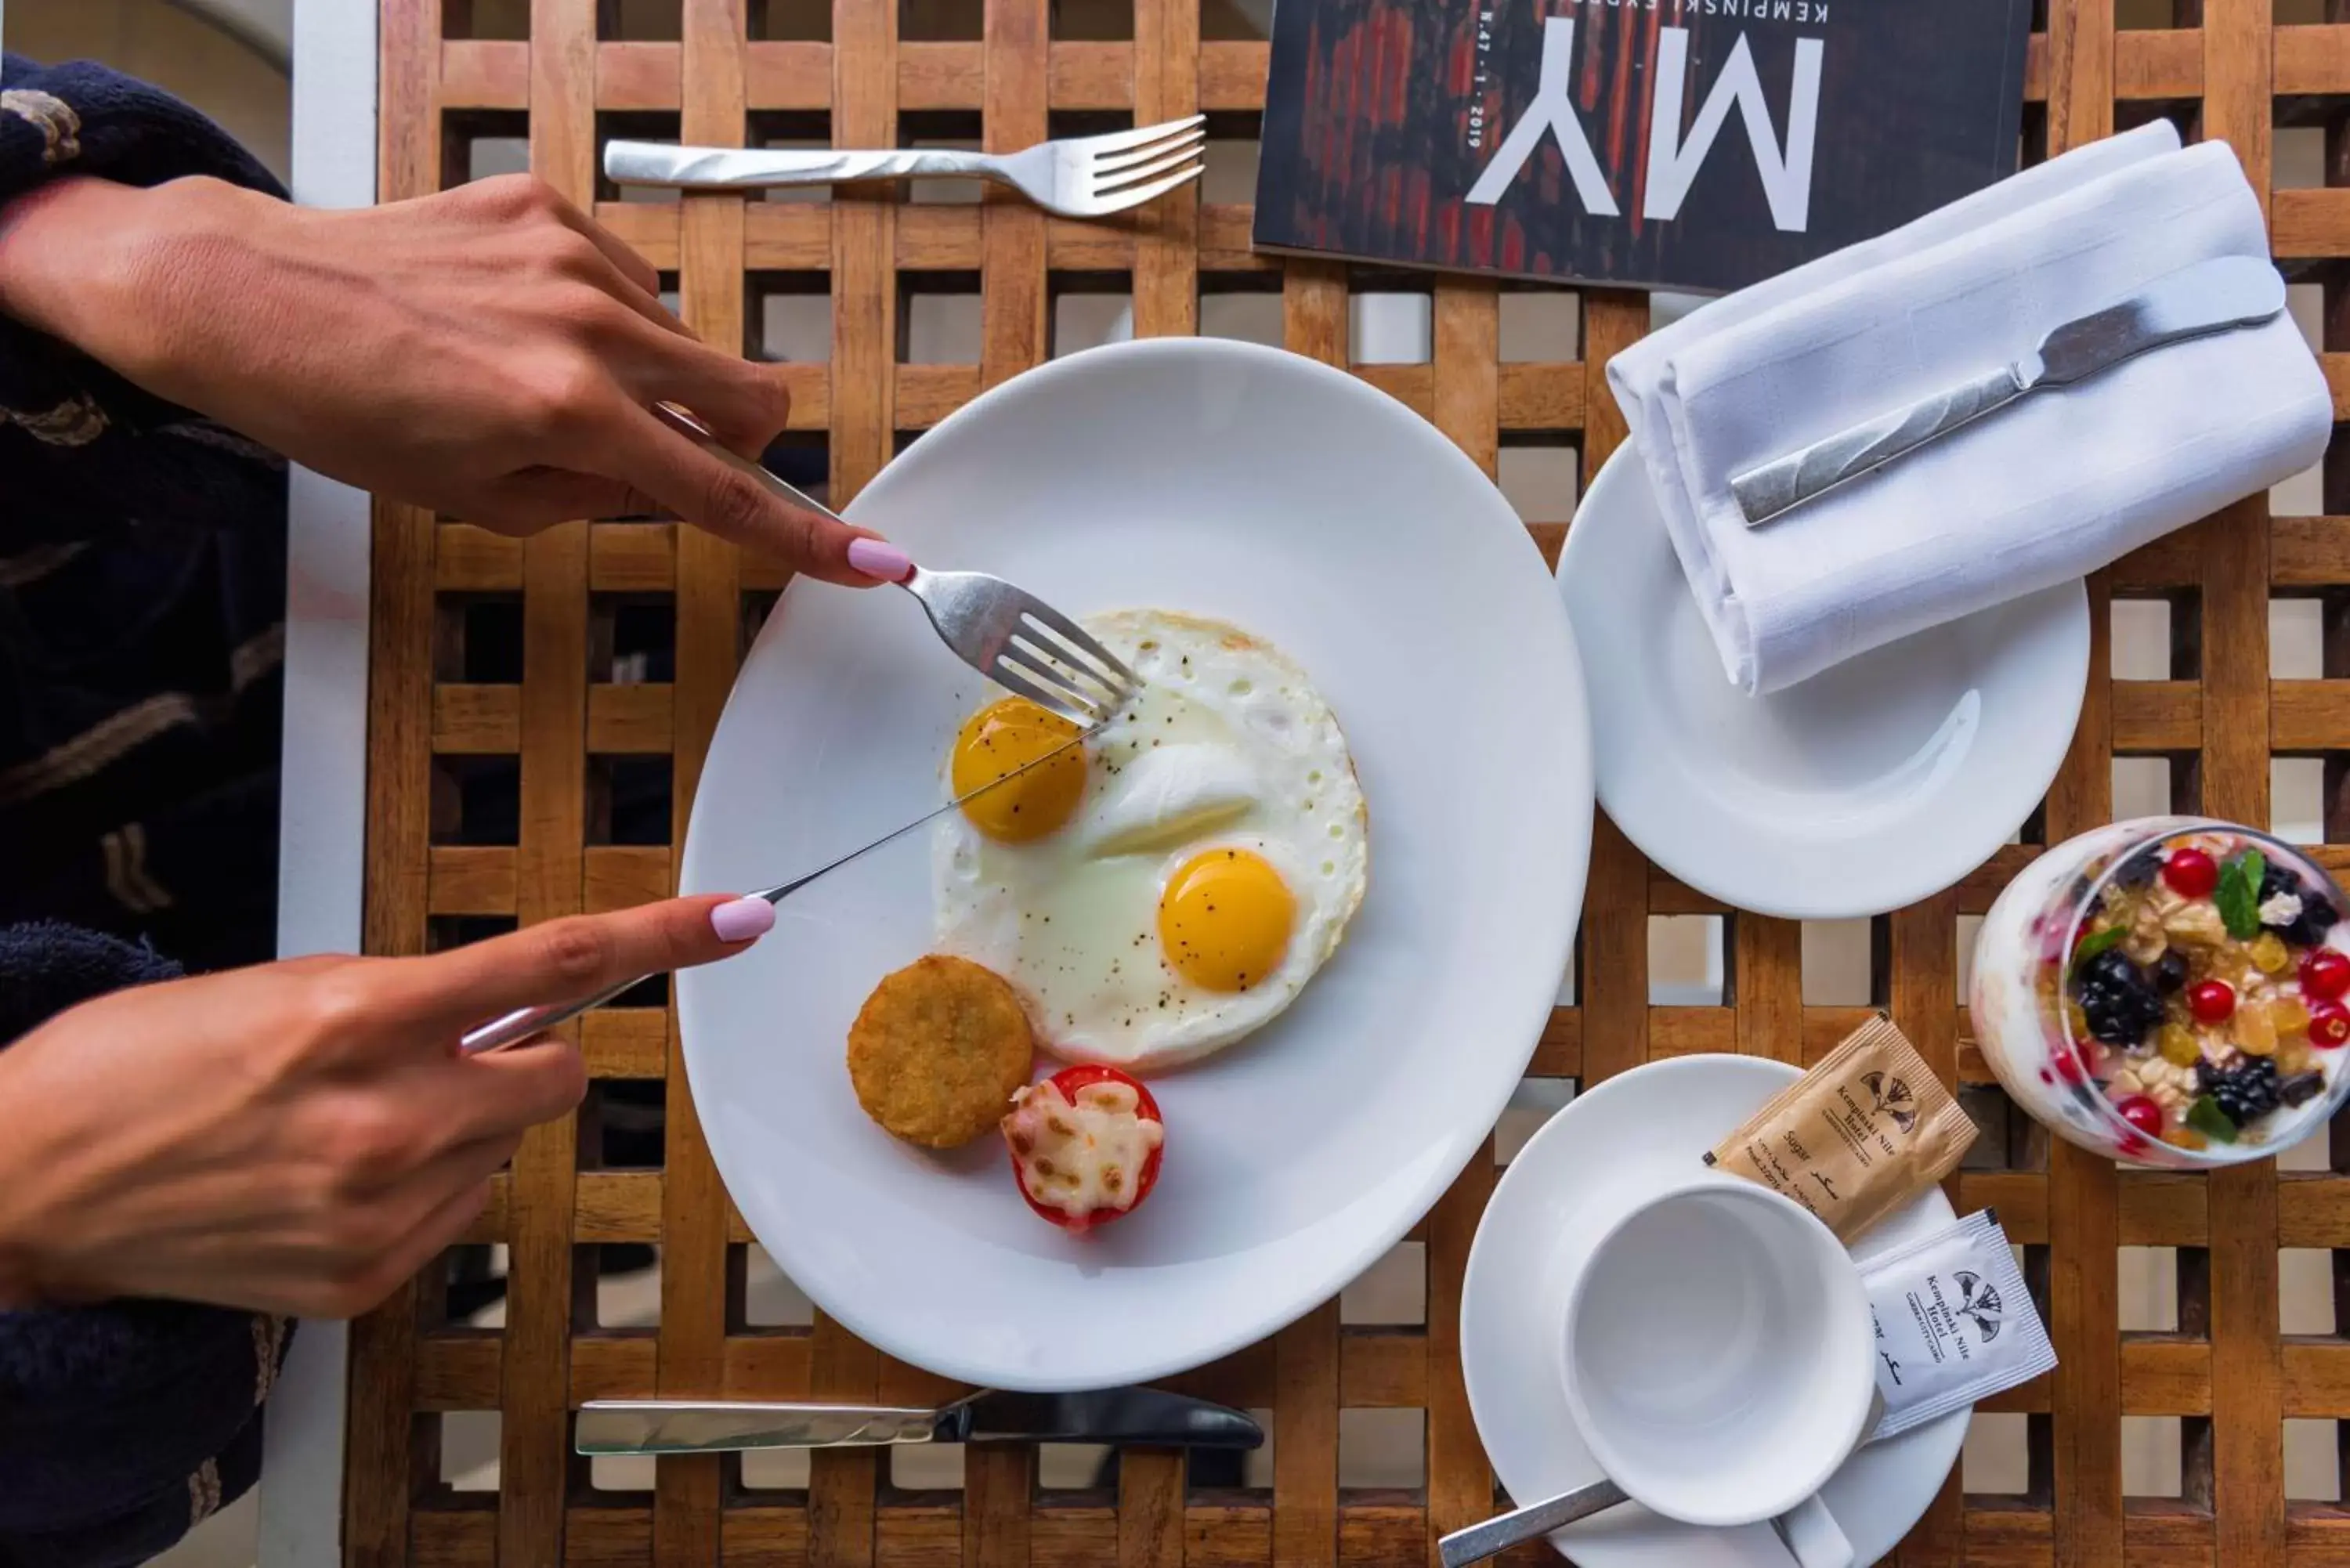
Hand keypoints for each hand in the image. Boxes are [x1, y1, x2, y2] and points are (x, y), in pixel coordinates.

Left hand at [0, 173, 901, 584]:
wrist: (240, 298)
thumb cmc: (342, 410)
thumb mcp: (475, 497)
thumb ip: (597, 494)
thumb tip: (672, 483)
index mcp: (566, 415)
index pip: (720, 491)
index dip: (806, 537)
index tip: (877, 560)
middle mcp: (586, 328)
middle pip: (748, 393)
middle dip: (733, 435)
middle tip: (662, 453)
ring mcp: (568, 255)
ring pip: (681, 337)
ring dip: (648, 374)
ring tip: (538, 378)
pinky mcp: (540, 204)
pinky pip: (624, 277)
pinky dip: (599, 314)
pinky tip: (517, 321)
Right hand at [0, 892, 776, 1316]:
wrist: (28, 1185)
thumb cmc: (138, 1070)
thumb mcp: (280, 989)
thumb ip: (408, 997)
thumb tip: (505, 1005)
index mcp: (361, 1018)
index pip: (553, 965)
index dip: (662, 939)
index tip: (739, 920)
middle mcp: (387, 1119)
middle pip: (557, 1076)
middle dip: (517, 1060)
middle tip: (429, 1059)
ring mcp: (381, 1210)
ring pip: (504, 1150)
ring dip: (456, 1130)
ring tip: (337, 1129)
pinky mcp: (367, 1279)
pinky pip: (454, 1216)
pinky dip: (413, 1195)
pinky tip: (324, 1186)